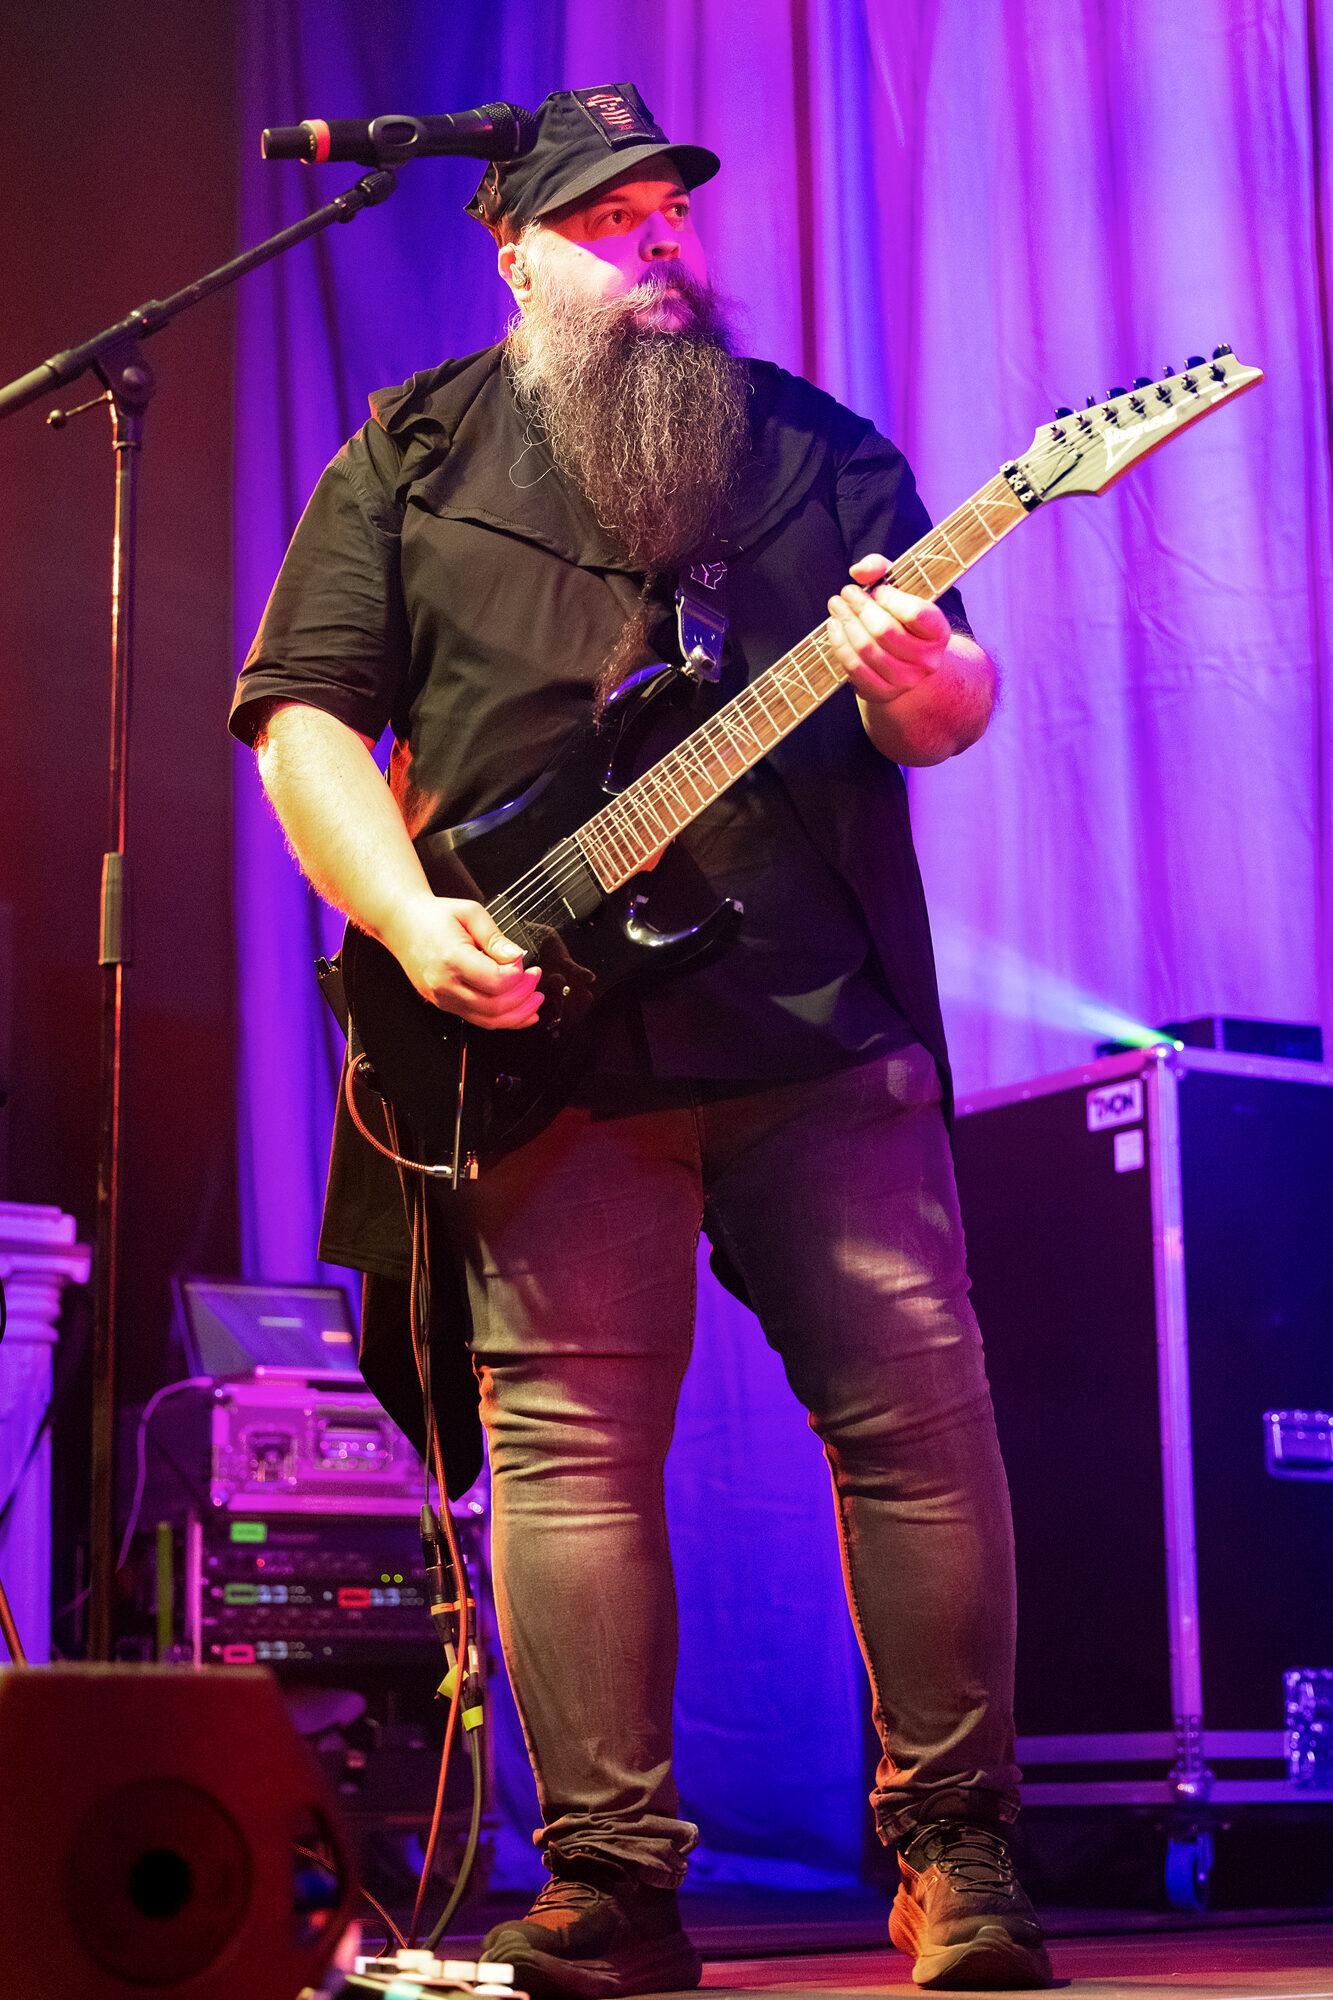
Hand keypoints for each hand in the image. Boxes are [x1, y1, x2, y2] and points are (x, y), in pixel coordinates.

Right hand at [387, 894, 541, 1027]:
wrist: (402, 924)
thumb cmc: (432, 917)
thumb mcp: (470, 913)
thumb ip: (495, 937)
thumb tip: (516, 956)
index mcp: (451, 958)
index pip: (495, 981)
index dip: (517, 975)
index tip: (524, 963)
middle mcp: (445, 984)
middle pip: (495, 1006)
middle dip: (523, 995)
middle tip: (534, 977)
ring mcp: (443, 998)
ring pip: (488, 1020)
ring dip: (518, 1014)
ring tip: (534, 1000)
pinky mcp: (445, 1004)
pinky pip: (478, 1020)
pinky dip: (503, 1020)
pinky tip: (520, 1013)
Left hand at [824, 554, 951, 704]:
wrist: (906, 661)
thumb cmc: (901, 618)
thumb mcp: (899, 588)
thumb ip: (881, 568)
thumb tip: (858, 571)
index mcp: (939, 633)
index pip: (916, 613)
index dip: (890, 598)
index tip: (877, 590)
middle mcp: (927, 661)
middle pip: (884, 630)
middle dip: (859, 607)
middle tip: (846, 592)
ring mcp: (906, 680)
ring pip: (866, 649)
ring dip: (845, 623)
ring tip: (836, 606)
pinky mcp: (883, 692)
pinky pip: (854, 668)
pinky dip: (839, 644)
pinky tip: (834, 627)